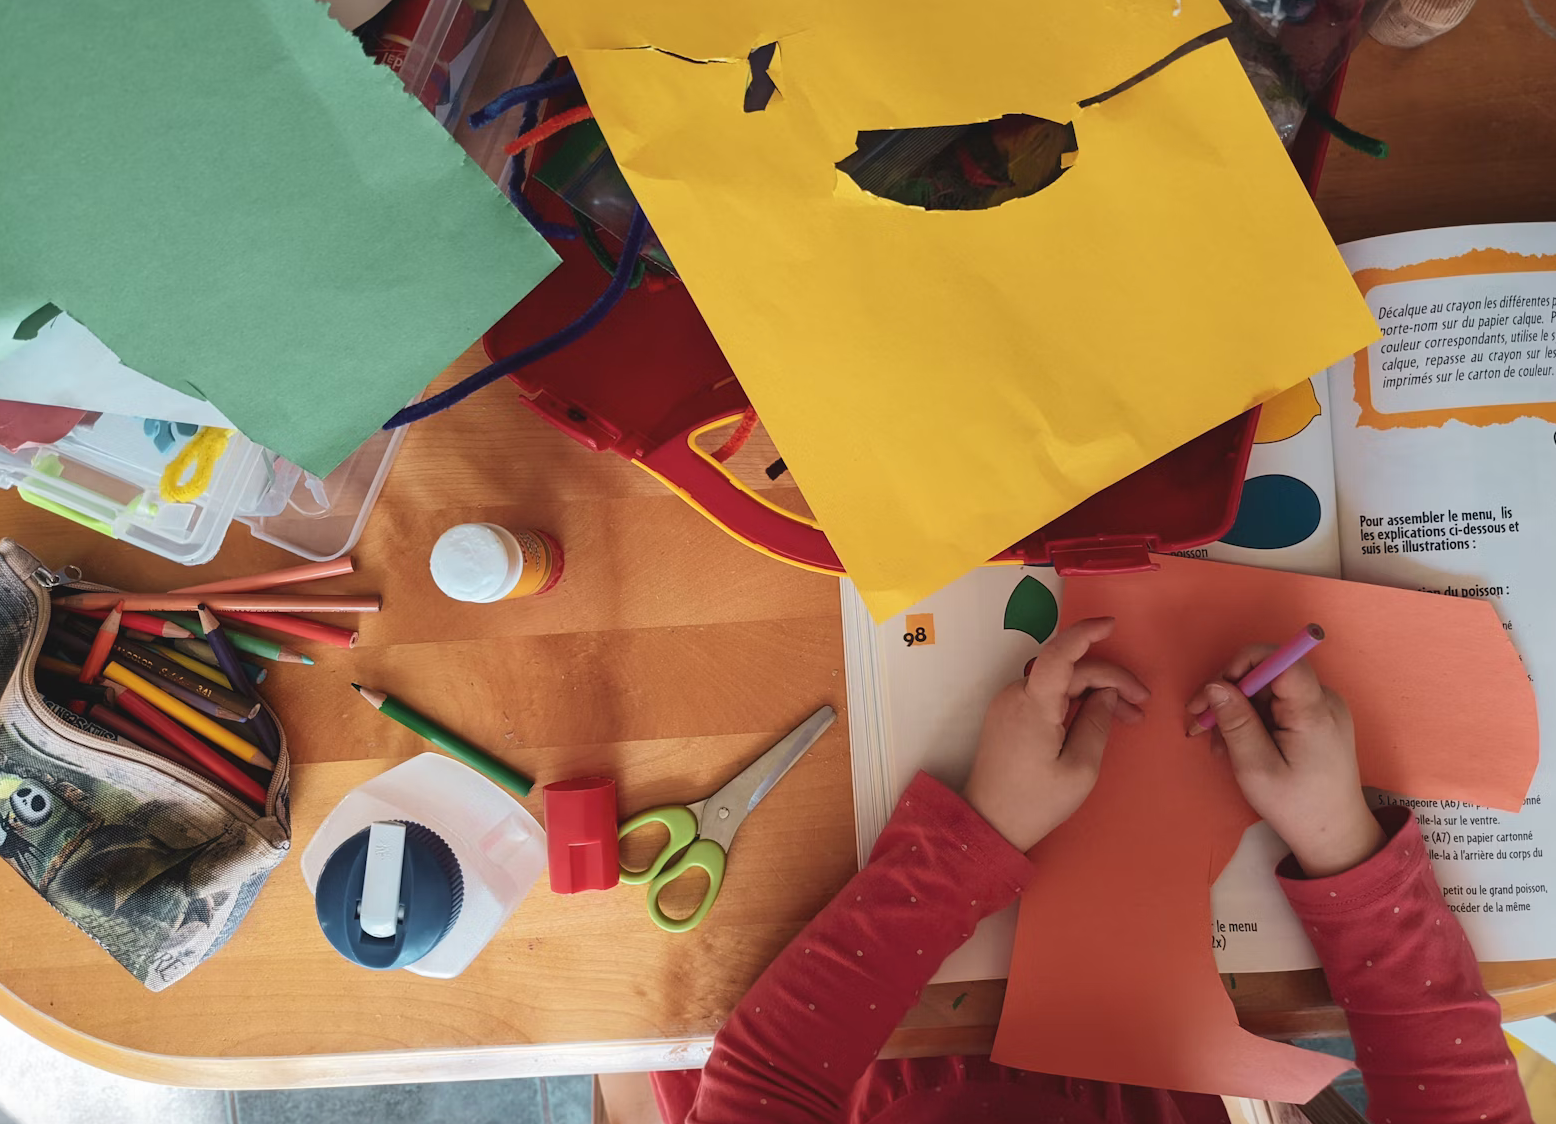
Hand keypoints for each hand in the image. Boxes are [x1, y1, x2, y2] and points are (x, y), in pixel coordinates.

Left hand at [962, 617, 1148, 851]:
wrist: (988, 823)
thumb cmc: (1035, 802)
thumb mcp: (1080, 768)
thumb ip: (1097, 723)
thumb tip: (1107, 694)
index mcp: (1033, 705)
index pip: (1059, 654)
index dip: (1085, 633)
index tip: (1112, 625)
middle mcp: (1016, 695)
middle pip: (1069, 671)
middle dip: (1110, 681)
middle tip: (1142, 705)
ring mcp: (1009, 704)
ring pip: (1060, 683)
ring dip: (1095, 692)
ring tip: (1128, 717)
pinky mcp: (1008, 715)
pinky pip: (1047, 696)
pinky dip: (1074, 701)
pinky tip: (1097, 718)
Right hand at [1185, 649, 1383, 876]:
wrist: (1334, 835)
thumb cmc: (1296, 806)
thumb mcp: (1256, 767)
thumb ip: (1236, 722)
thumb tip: (1214, 685)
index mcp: (1313, 711)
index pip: (1281, 659)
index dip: (1243, 664)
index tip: (1216, 690)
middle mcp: (1323, 700)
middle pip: (1268, 674)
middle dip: (1230, 694)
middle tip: (1200, 724)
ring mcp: (1322, 709)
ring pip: (1268, 691)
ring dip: (1238, 711)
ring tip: (1218, 745)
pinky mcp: (1317, 720)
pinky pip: (1278, 705)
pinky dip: (1253, 719)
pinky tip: (1237, 745)